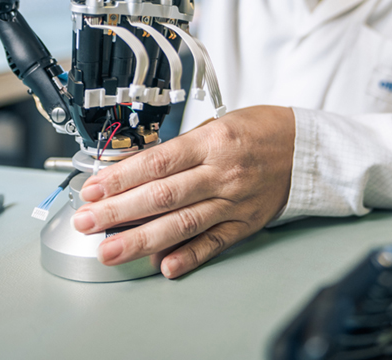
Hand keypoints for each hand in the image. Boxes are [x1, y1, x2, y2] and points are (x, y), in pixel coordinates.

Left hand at [74, 105, 295, 278]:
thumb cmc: (258, 130)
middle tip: (88, 222)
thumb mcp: (216, 125)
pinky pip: (213, 243)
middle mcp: (223, 173)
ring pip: (183, 224)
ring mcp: (234, 202)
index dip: (122, 177)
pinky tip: (164, 266)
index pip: (159, 162)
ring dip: (142, 240)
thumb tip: (133, 170)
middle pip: (163, 195)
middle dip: (119, 211)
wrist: (304, 147)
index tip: (92, 189)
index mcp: (213, 142)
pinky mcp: (245, 224)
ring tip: (112, 251)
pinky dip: (188, 257)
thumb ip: (178, 149)